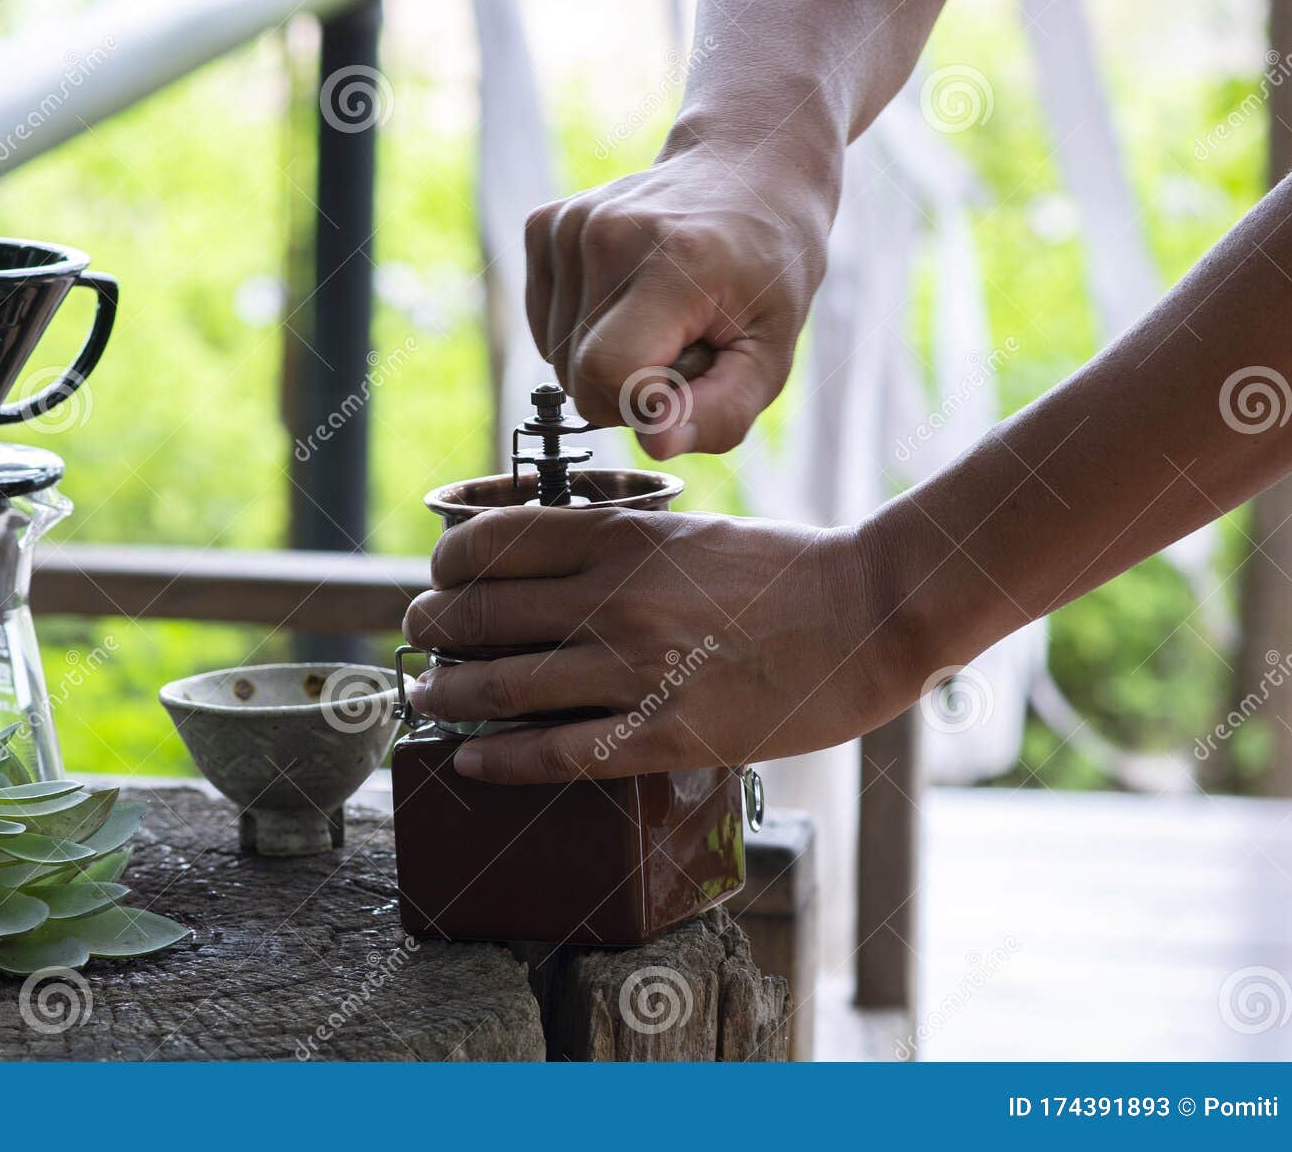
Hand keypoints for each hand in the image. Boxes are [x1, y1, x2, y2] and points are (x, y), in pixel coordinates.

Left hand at [401, 505, 912, 783]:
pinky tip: (473, 759)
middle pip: (476, 614)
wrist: (869, 615)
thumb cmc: (781, 568)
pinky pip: (555, 754)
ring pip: (500, 687)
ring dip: (448, 696)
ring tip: (433, 698)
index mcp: (618, 537)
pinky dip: (499, 759)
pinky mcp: (664, 735)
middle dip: (431, 628)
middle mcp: (613, 599)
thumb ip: (611, 546)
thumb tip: (537, 565)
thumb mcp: (684, 531)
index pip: (486, 543)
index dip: (445, 564)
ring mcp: (636, 671)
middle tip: (423, 638)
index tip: (439, 579)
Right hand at [524, 134, 837, 458]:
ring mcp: (571, 223)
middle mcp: (611, 232)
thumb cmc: (765, 270)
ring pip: (557, 359)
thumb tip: (656, 444)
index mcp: (676, 260)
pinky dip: (582, 333)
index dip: (640, 406)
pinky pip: (544, 328)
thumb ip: (721, 411)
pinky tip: (626, 299)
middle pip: (579, 376)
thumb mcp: (772, 352)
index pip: (608, 372)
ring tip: (659, 318)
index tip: (684, 389)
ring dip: (607, 361)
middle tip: (683, 346)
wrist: (746, 171)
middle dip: (630, 388)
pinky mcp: (545, 224)